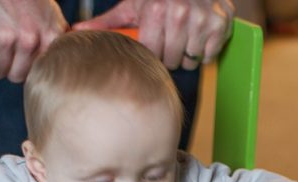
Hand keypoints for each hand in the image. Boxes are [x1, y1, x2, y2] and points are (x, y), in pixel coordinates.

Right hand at [0, 0, 67, 82]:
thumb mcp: (50, 15)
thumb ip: (59, 39)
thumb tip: (75, 61)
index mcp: (50, 36)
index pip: (39, 73)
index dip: (29, 65)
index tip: (25, 53)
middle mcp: (30, 39)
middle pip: (17, 76)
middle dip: (10, 64)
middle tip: (6, 42)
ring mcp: (6, 38)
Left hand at [74, 0, 234, 70]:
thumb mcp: (132, 5)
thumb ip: (107, 23)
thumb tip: (76, 34)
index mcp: (155, 10)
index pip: (151, 54)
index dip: (151, 52)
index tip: (154, 41)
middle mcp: (180, 13)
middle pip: (170, 60)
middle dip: (168, 53)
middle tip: (169, 37)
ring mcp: (202, 19)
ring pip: (189, 60)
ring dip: (186, 52)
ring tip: (183, 36)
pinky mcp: (221, 23)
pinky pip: (209, 55)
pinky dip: (205, 50)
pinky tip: (198, 35)